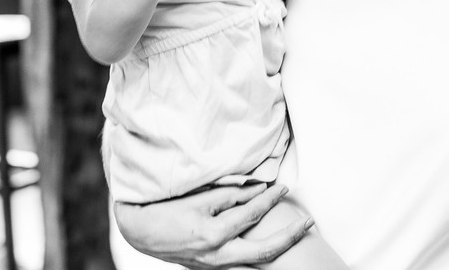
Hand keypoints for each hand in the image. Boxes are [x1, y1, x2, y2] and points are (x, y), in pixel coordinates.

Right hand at [114, 184, 311, 268]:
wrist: (140, 230)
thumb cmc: (166, 208)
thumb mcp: (198, 196)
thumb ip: (230, 195)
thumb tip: (258, 190)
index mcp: (214, 235)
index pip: (251, 214)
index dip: (269, 199)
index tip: (282, 187)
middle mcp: (218, 256)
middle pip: (264, 253)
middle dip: (290, 238)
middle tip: (308, 224)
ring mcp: (215, 266)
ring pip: (256, 264)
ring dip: (278, 249)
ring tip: (296, 235)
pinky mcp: (212, 268)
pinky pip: (241, 265)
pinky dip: (258, 257)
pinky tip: (270, 247)